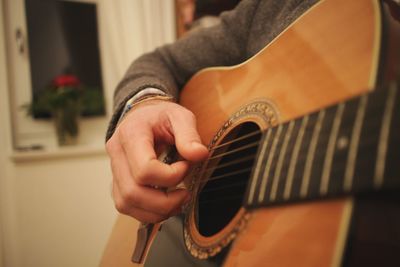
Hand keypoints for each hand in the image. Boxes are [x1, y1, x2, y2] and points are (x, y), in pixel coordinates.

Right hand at [106, 100, 208, 222]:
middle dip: (164, 201)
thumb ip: (190, 134)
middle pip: (133, 192)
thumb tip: (200, 155)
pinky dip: (147, 212)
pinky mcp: (116, 182)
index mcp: (131, 134)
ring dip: (155, 211)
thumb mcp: (180, 116)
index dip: (171, 176)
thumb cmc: (161, 117)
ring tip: (177, 201)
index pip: (145, 169)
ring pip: (126, 204)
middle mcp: (117, 153)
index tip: (186, 166)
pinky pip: (126, 206)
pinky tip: (164, 204)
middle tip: (185, 194)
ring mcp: (114, 169)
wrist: (143, 116)